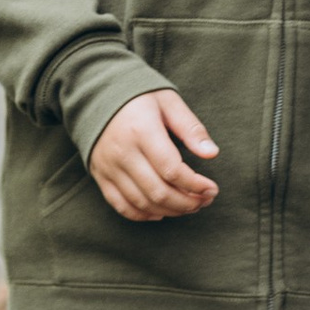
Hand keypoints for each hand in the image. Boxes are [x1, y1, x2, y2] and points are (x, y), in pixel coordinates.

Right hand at [89, 88, 219, 220]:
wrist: (96, 94)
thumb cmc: (140, 96)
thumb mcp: (169, 102)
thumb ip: (191, 128)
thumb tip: (212, 153)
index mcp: (141, 131)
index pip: (171, 169)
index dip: (195, 185)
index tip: (212, 189)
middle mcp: (122, 152)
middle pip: (158, 192)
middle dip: (187, 203)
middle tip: (205, 201)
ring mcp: (109, 167)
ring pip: (141, 203)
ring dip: (170, 210)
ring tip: (190, 206)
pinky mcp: (100, 175)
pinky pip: (121, 205)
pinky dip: (143, 214)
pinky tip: (162, 212)